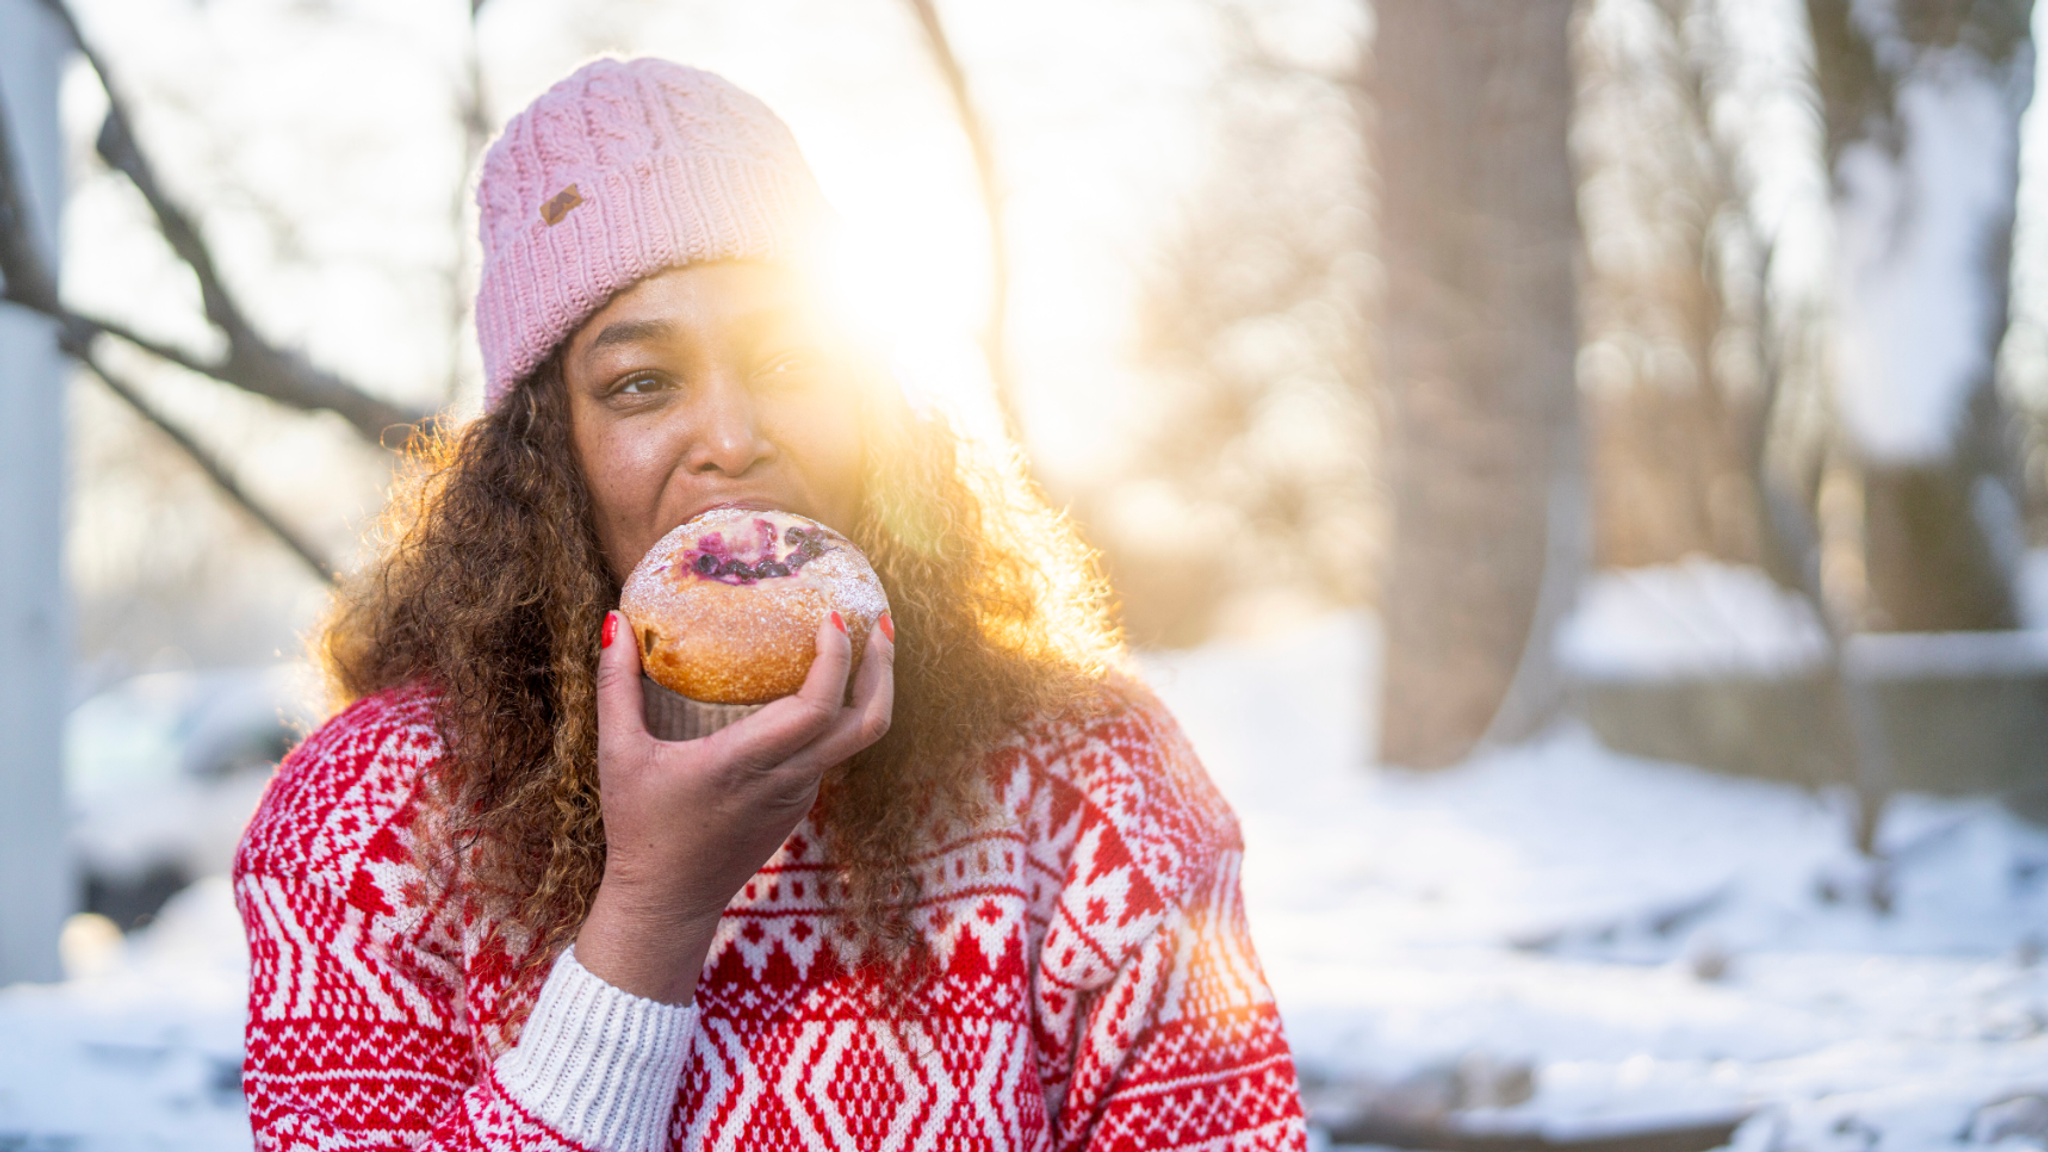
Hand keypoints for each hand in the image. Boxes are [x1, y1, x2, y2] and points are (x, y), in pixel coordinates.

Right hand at [573, 607, 894, 1003]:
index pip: (816, 709)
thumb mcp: (618, 754)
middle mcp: (785, 780)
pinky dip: (845, 712)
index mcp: (744, 764)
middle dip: (882, 669)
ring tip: (869, 643)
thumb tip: (613, 619)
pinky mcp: (799, 803)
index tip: (835, 616)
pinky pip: (835, 751)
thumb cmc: (639, 828)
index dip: (838, 660)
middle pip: (866, 724)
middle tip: (883, 621)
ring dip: (872, 689)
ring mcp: (800, 795)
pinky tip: (828, 685)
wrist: (668, 904)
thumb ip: (616, 685)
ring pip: (859, 739)